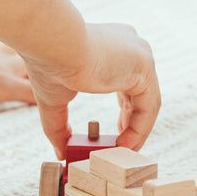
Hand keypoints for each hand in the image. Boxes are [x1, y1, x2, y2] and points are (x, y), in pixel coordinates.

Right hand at [23, 23, 160, 159]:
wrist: (51, 43)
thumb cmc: (47, 62)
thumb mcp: (54, 99)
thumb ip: (61, 125)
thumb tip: (60, 152)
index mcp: (115, 45)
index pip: (129, 80)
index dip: (126, 108)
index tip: (120, 128)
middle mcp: (132, 47)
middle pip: (142, 92)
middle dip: (133, 121)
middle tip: (124, 143)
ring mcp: (141, 54)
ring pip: (148, 101)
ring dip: (137, 130)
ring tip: (123, 151)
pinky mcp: (144, 65)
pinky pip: (149, 106)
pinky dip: (139, 128)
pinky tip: (124, 144)